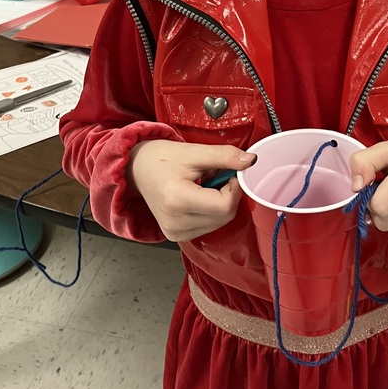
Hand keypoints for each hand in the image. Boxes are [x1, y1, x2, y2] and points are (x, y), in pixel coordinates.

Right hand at [128, 139, 256, 241]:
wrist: (136, 169)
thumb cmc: (161, 159)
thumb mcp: (194, 152)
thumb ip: (225, 156)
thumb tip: (251, 161)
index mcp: (177, 200)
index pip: (224, 205)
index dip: (234, 187)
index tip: (229, 171)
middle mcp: (175, 222)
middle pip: (225, 216)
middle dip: (228, 194)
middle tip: (216, 175)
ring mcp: (175, 233)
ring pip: (220, 223)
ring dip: (221, 203)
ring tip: (204, 185)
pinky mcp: (176, 236)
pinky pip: (209, 226)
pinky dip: (211, 211)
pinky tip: (199, 197)